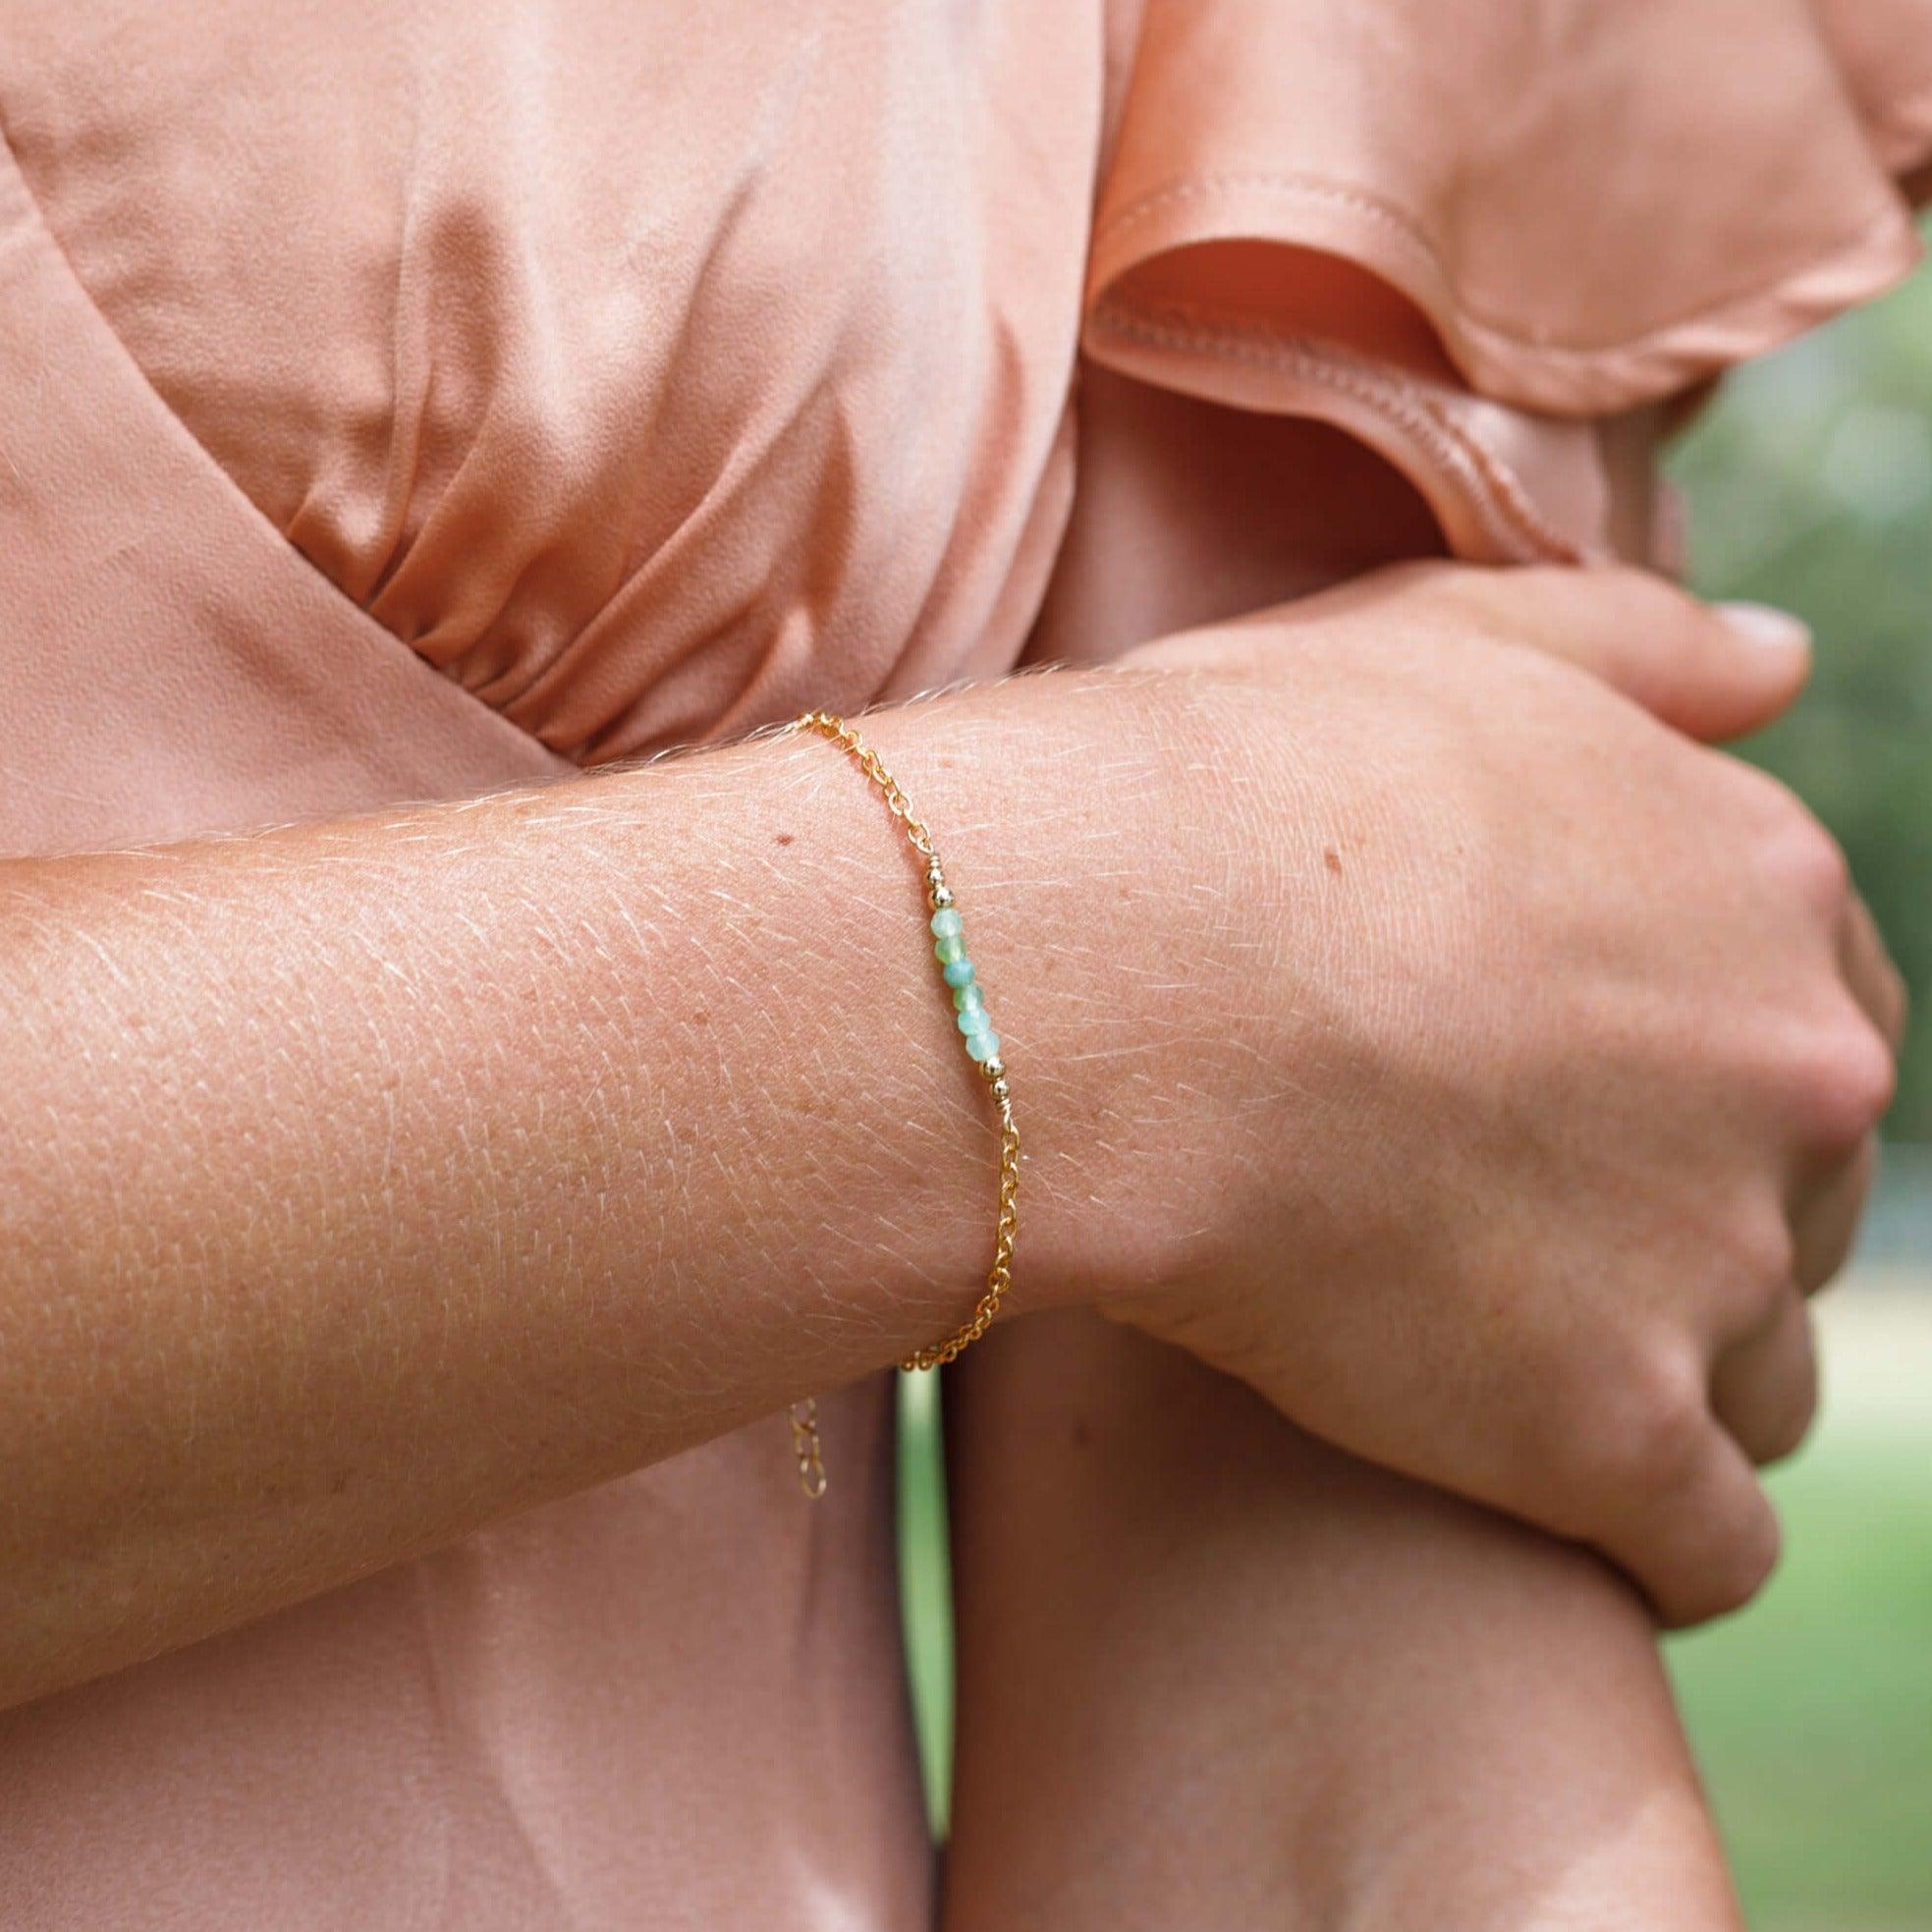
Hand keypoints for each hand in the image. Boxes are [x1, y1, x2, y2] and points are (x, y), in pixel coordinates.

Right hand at [1076, 570, 1901, 1624]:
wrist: (1114, 965)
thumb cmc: (1233, 784)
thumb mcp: (1444, 640)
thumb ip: (1640, 646)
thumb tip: (1788, 654)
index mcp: (1758, 890)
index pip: (1808, 1015)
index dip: (1689, 1063)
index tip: (1562, 1092)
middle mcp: (1792, 1074)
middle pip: (1799, 1194)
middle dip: (1688, 1214)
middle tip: (1509, 1218)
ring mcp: (1714, 1261)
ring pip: (1762, 1370)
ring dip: (1670, 1376)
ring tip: (1511, 1362)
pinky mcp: (1610, 1432)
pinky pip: (1708, 1542)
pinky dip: (1646, 1532)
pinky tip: (1554, 1503)